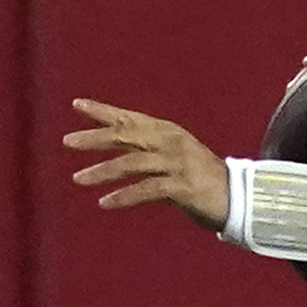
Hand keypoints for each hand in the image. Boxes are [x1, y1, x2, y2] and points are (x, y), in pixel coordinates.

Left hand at [66, 100, 230, 230]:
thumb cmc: (202, 180)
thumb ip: (147, 152)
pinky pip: (147, 189)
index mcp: (167, 132)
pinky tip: (104, 202)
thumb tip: (116, 150)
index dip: (104, 111)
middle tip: (67, 141)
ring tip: (78, 178)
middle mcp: (170, 142)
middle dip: (95, 137)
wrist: (239, 198)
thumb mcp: (172, 159)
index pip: (129, 118)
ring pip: (132, 162)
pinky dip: (124, 196)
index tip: (77, 104)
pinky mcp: (182, 186)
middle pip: (126, 135)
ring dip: (102, 171)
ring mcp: (177, 163)